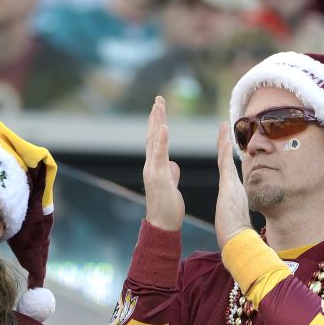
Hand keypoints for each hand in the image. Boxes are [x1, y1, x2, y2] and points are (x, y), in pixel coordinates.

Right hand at [142, 96, 184, 231]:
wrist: (162, 225)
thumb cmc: (168, 208)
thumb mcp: (171, 185)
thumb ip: (170, 173)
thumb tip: (173, 166)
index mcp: (155, 167)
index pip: (156, 141)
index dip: (157, 124)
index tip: (159, 108)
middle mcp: (151, 166)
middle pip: (152, 136)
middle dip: (155, 117)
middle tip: (158, 99)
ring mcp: (153, 170)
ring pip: (154, 141)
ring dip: (157, 122)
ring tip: (159, 105)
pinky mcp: (159, 176)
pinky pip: (160, 155)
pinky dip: (161, 140)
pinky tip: (164, 127)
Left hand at [214, 121, 251, 248]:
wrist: (237, 238)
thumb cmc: (233, 232)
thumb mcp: (230, 217)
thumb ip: (230, 211)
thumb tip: (229, 212)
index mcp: (231, 191)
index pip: (225, 168)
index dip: (224, 154)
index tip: (224, 142)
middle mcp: (233, 184)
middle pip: (227, 158)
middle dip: (225, 142)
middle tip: (224, 126)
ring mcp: (232, 183)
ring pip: (226, 157)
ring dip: (224, 141)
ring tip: (223, 125)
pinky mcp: (230, 185)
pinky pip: (226, 163)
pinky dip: (225, 149)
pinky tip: (224, 138)